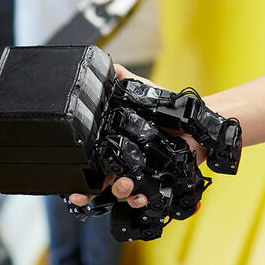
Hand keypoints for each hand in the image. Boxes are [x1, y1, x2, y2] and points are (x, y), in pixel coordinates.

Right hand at [66, 65, 204, 210]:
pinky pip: (145, 197)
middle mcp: (125, 162)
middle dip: (89, 194)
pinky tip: (141, 195)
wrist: (193, 122)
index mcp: (115, 144)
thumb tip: (109, 65)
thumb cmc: (166, 109)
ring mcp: (140, 174)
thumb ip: (123, 80)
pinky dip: (140, 199)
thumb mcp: (142, 91)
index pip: (92, 163)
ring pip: (121, 192)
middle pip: (100, 185)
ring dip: (119, 192)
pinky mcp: (157, 182)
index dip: (79, 177)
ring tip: (124, 183)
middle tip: (84, 194)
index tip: (71, 185)